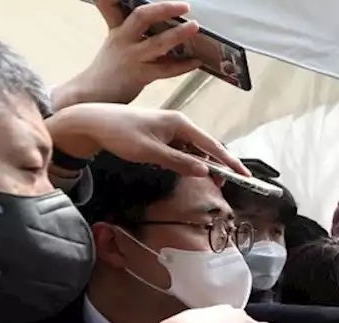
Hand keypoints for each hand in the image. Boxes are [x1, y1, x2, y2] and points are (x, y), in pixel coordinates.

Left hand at [46, 105, 249, 178]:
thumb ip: (180, 162)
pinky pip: (183, 149)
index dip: (230, 162)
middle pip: (207, 147)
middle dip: (219, 165)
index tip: (245, 176)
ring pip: (195, 150)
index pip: (213, 145)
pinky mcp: (162, 135)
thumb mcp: (151, 152)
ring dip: (204, 165)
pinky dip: (190, 161)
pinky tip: (191, 171)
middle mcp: (179, 123)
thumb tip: (205, 172)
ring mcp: (170, 129)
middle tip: (227, 184)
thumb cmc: (120, 134)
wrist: (93, 122)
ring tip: (213, 181)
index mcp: (180, 123)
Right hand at [54, 1, 200, 108]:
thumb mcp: (116, 41)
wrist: (91, 95)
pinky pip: (165, 70)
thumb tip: (153, 18)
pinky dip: (182, 66)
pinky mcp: (139, 76)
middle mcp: (123, 39)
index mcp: (118, 29)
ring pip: (157, 43)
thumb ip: (130, 28)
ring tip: (195, 27)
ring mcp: (131, 58)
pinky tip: (196, 61)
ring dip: (178, 34)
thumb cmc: (109, 69)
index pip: (113, 4)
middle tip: (185, 6)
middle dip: (164, 9)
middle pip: (142, 17)